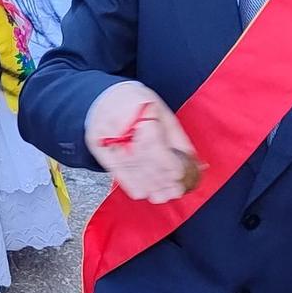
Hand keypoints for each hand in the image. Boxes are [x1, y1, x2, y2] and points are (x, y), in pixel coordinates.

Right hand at [84, 81, 200, 202]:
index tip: (178, 175)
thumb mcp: (161, 110)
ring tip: (162, 196)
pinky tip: (141, 192)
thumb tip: (193, 161)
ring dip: (147, 184)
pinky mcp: (98, 146)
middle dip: (160, 178)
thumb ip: (175, 137)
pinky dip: (129, 182)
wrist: (104, 96)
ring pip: (130, 166)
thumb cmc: (136, 102)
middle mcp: (119, 122)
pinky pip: (115, 168)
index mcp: (138, 107)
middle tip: (175, 191)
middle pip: (142, 157)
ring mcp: (106, 136)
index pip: (153, 142)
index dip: (166, 162)